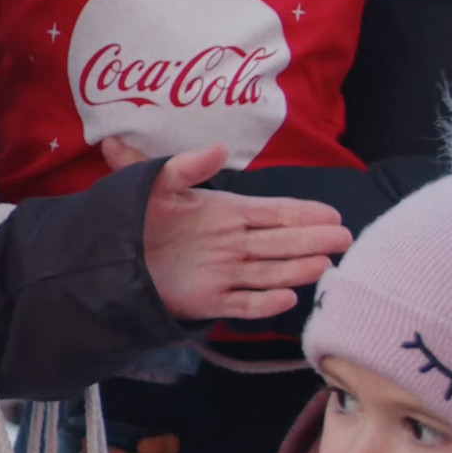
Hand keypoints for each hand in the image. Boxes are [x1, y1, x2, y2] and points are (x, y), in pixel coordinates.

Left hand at [135, 144, 346, 322]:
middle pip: (280, 242)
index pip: (273, 212)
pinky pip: (242, 303)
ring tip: (324, 264)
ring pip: (268, 272)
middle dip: (312, 240)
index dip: (302, 213)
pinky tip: (287, 298)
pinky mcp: (208, 300)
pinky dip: (263, 303)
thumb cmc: (136, 214)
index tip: (331, 213)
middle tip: (343, 238)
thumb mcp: (158, 184)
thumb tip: (219, 149)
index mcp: (226, 213)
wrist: (107, 253)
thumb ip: (186, 167)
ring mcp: (223, 273)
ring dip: (296, 270)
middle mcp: (233, 244)